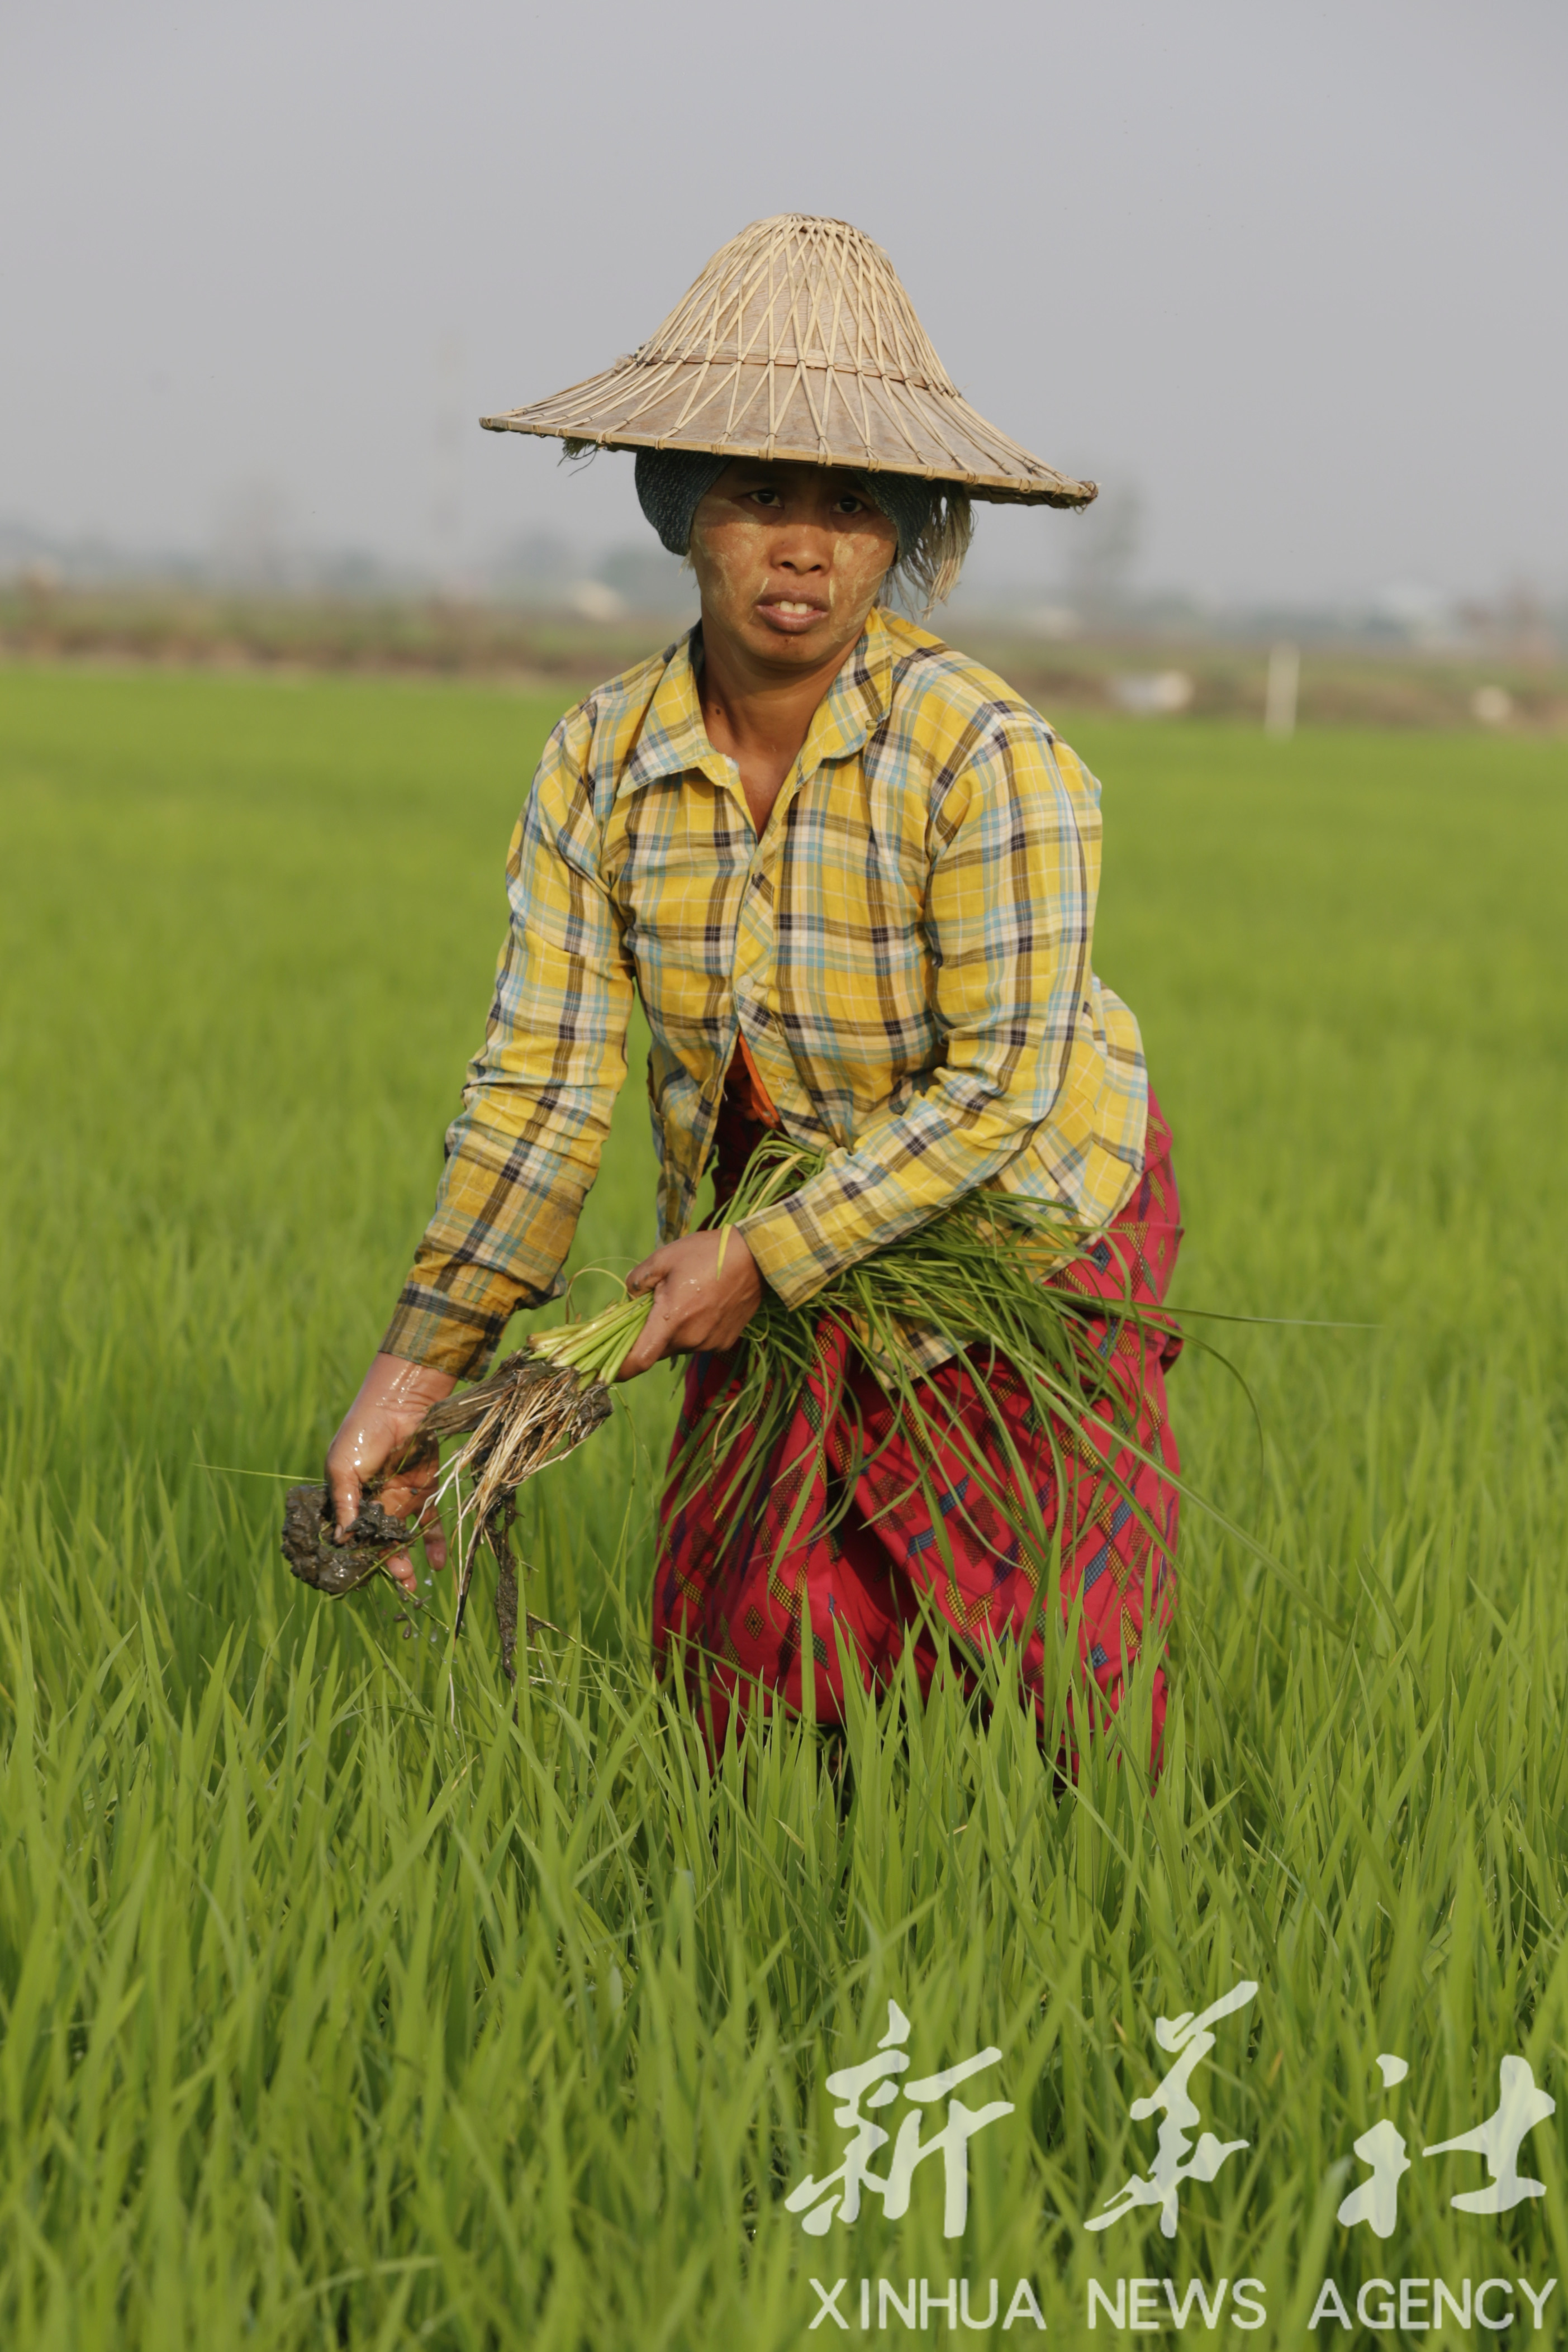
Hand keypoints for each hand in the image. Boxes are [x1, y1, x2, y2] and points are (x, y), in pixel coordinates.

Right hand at [325, 1352, 456, 1594]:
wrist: (399, 1404)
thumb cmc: (362, 1433)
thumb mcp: (343, 1467)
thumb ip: (345, 1503)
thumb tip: (343, 1539)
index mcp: (349, 1498)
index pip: (351, 1533)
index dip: (357, 1554)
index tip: (362, 1575)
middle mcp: (374, 1502)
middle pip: (378, 1540)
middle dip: (386, 1563)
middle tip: (398, 1579)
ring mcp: (399, 1497)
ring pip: (402, 1536)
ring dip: (406, 1559)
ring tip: (412, 1583)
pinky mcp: (424, 1489)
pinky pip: (429, 1521)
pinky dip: (434, 1542)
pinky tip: (438, 1562)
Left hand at [616, 1229, 762, 1378]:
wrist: (758, 1258)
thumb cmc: (707, 1254)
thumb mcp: (664, 1257)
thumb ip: (638, 1279)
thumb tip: (629, 1294)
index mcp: (671, 1320)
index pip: (639, 1360)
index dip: (619, 1369)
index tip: (606, 1370)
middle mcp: (690, 1339)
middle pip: (656, 1350)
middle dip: (648, 1335)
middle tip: (653, 1307)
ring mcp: (710, 1343)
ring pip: (678, 1345)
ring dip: (673, 1330)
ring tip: (685, 1299)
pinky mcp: (725, 1342)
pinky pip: (699, 1342)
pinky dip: (694, 1329)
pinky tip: (704, 1304)